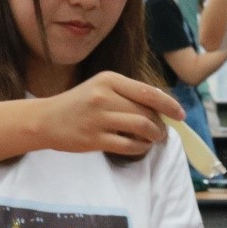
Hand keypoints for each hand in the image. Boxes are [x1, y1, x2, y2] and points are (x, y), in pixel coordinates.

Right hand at [39, 72, 183, 155]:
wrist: (45, 119)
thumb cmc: (78, 104)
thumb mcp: (100, 88)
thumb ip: (127, 94)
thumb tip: (162, 106)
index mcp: (109, 80)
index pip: (148, 92)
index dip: (169, 104)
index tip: (180, 114)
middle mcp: (104, 96)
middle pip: (146, 111)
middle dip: (161, 124)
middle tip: (163, 131)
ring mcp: (98, 118)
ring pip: (140, 127)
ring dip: (154, 135)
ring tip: (155, 139)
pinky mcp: (93, 139)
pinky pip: (128, 145)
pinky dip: (140, 147)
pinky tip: (141, 147)